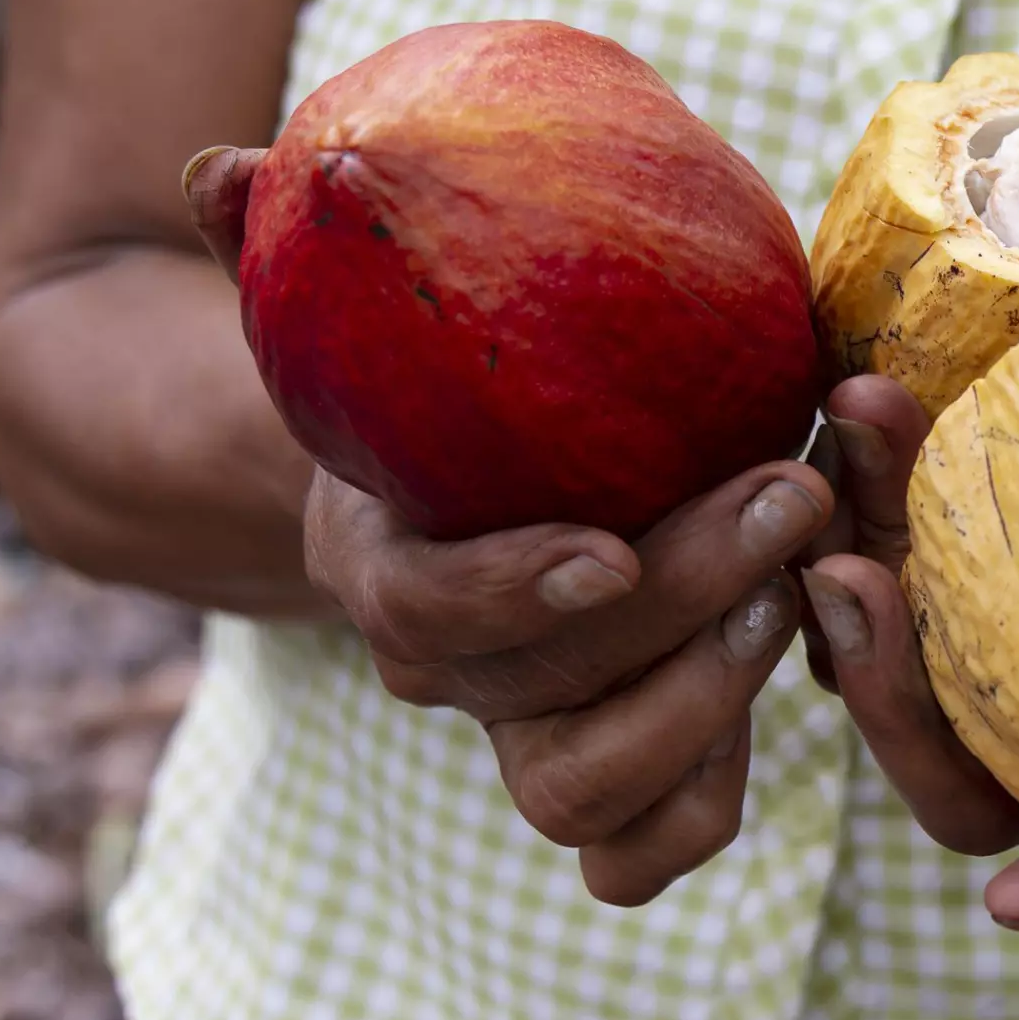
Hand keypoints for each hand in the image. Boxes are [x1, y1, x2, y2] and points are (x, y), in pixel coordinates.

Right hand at [185, 145, 834, 904]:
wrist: (477, 493)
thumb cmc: (448, 384)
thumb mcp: (377, 313)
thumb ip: (293, 248)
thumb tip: (222, 171)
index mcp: (381, 561)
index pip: (424, 607)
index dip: (509, 589)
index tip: (605, 548)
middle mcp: (450, 670)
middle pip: (538, 693)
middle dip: (674, 604)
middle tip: (786, 496)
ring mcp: (525, 732)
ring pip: (586, 791)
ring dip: (705, 701)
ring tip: (796, 580)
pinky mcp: (607, 774)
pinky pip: (644, 848)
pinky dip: (712, 792)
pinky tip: (788, 666)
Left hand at [793, 344, 1018, 952]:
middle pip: (959, 774)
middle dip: (890, 703)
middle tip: (859, 587)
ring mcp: (999, 619)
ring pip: (893, 651)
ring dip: (850, 565)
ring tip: (858, 438)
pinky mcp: (959, 530)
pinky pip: (885, 528)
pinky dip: (864, 474)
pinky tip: (861, 393)